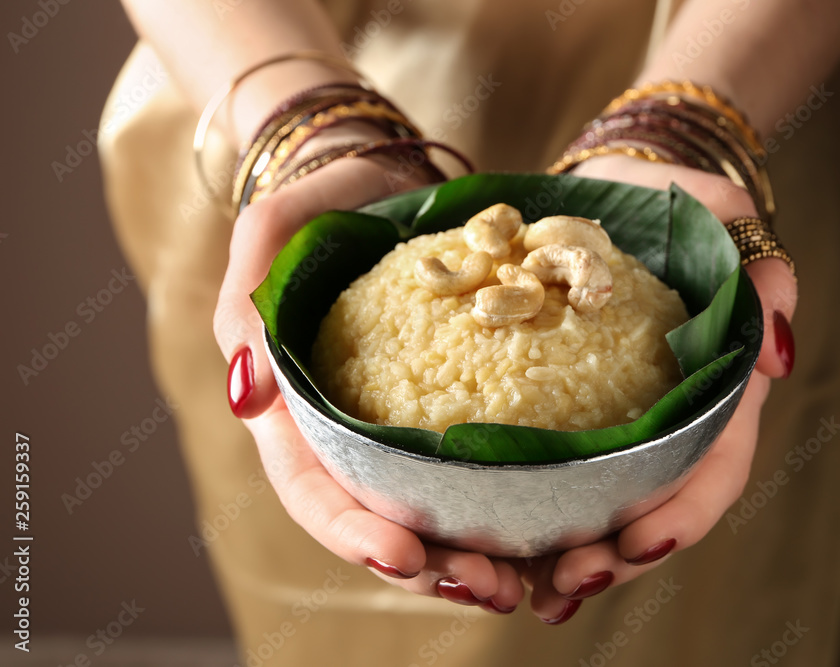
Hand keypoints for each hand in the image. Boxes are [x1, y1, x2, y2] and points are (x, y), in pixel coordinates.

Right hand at [213, 142, 525, 613]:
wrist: (384, 177)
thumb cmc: (319, 201)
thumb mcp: (270, 232)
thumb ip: (247, 305)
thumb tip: (250, 397)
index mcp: (297, 410)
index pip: (314, 488)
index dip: (354, 532)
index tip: (406, 557)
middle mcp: (352, 431)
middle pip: (382, 520)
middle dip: (432, 568)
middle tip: (492, 587)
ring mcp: (406, 422)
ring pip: (437, 509)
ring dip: (479, 555)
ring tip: (533, 579)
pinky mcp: (458, 403)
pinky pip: (483, 464)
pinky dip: (514, 502)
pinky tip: (557, 525)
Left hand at [516, 156, 797, 623]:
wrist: (604, 197)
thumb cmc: (670, 205)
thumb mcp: (720, 216)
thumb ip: (759, 266)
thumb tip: (775, 342)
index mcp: (713, 389)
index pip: (713, 466)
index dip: (685, 511)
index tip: (644, 541)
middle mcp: (665, 420)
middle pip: (651, 507)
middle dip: (616, 554)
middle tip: (568, 580)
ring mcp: (613, 422)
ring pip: (598, 508)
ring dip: (565, 557)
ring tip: (524, 590)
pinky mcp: (559, 413)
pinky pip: (544, 476)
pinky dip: (522, 519)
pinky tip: (484, 551)